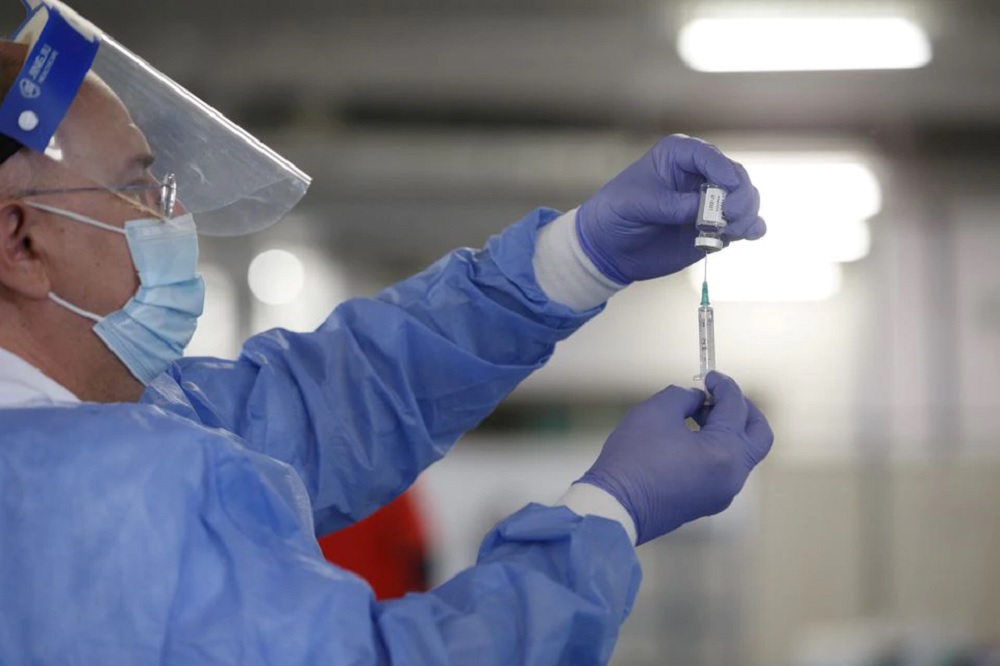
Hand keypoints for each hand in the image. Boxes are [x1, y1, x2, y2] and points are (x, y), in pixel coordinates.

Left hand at [576, 135, 764, 283]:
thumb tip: (706, 210)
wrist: (610, 247)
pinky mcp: (716, 226)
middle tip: (730, 215)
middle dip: (739, 195)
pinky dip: (751, 228)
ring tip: (733, 230)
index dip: (722, 169)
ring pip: (745, 199)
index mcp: (678, 155)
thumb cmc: (616, 213)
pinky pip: (744, 223)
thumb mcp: (635, 204)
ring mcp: (710, 201)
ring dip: (747, 213)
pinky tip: (749, 234)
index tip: (727, 186)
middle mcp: (699, 174)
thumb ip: (670, 205)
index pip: (708, 155)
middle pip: (735, 176)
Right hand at [576, 372, 772, 544]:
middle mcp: (733, 476)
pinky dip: (717, 448)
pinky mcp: (707, 503)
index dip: (724, 386)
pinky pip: (724, 469)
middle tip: (721, 396)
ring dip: (727, 430)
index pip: (736, 408)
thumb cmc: (634, 457)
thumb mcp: (656, 412)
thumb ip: (684, 397)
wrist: (615, 506)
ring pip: (741, 454)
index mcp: (726, 452)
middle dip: (745, 410)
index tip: (709, 376)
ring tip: (697, 415)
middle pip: (758, 437)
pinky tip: (690, 438)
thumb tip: (698, 400)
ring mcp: (722, 493)